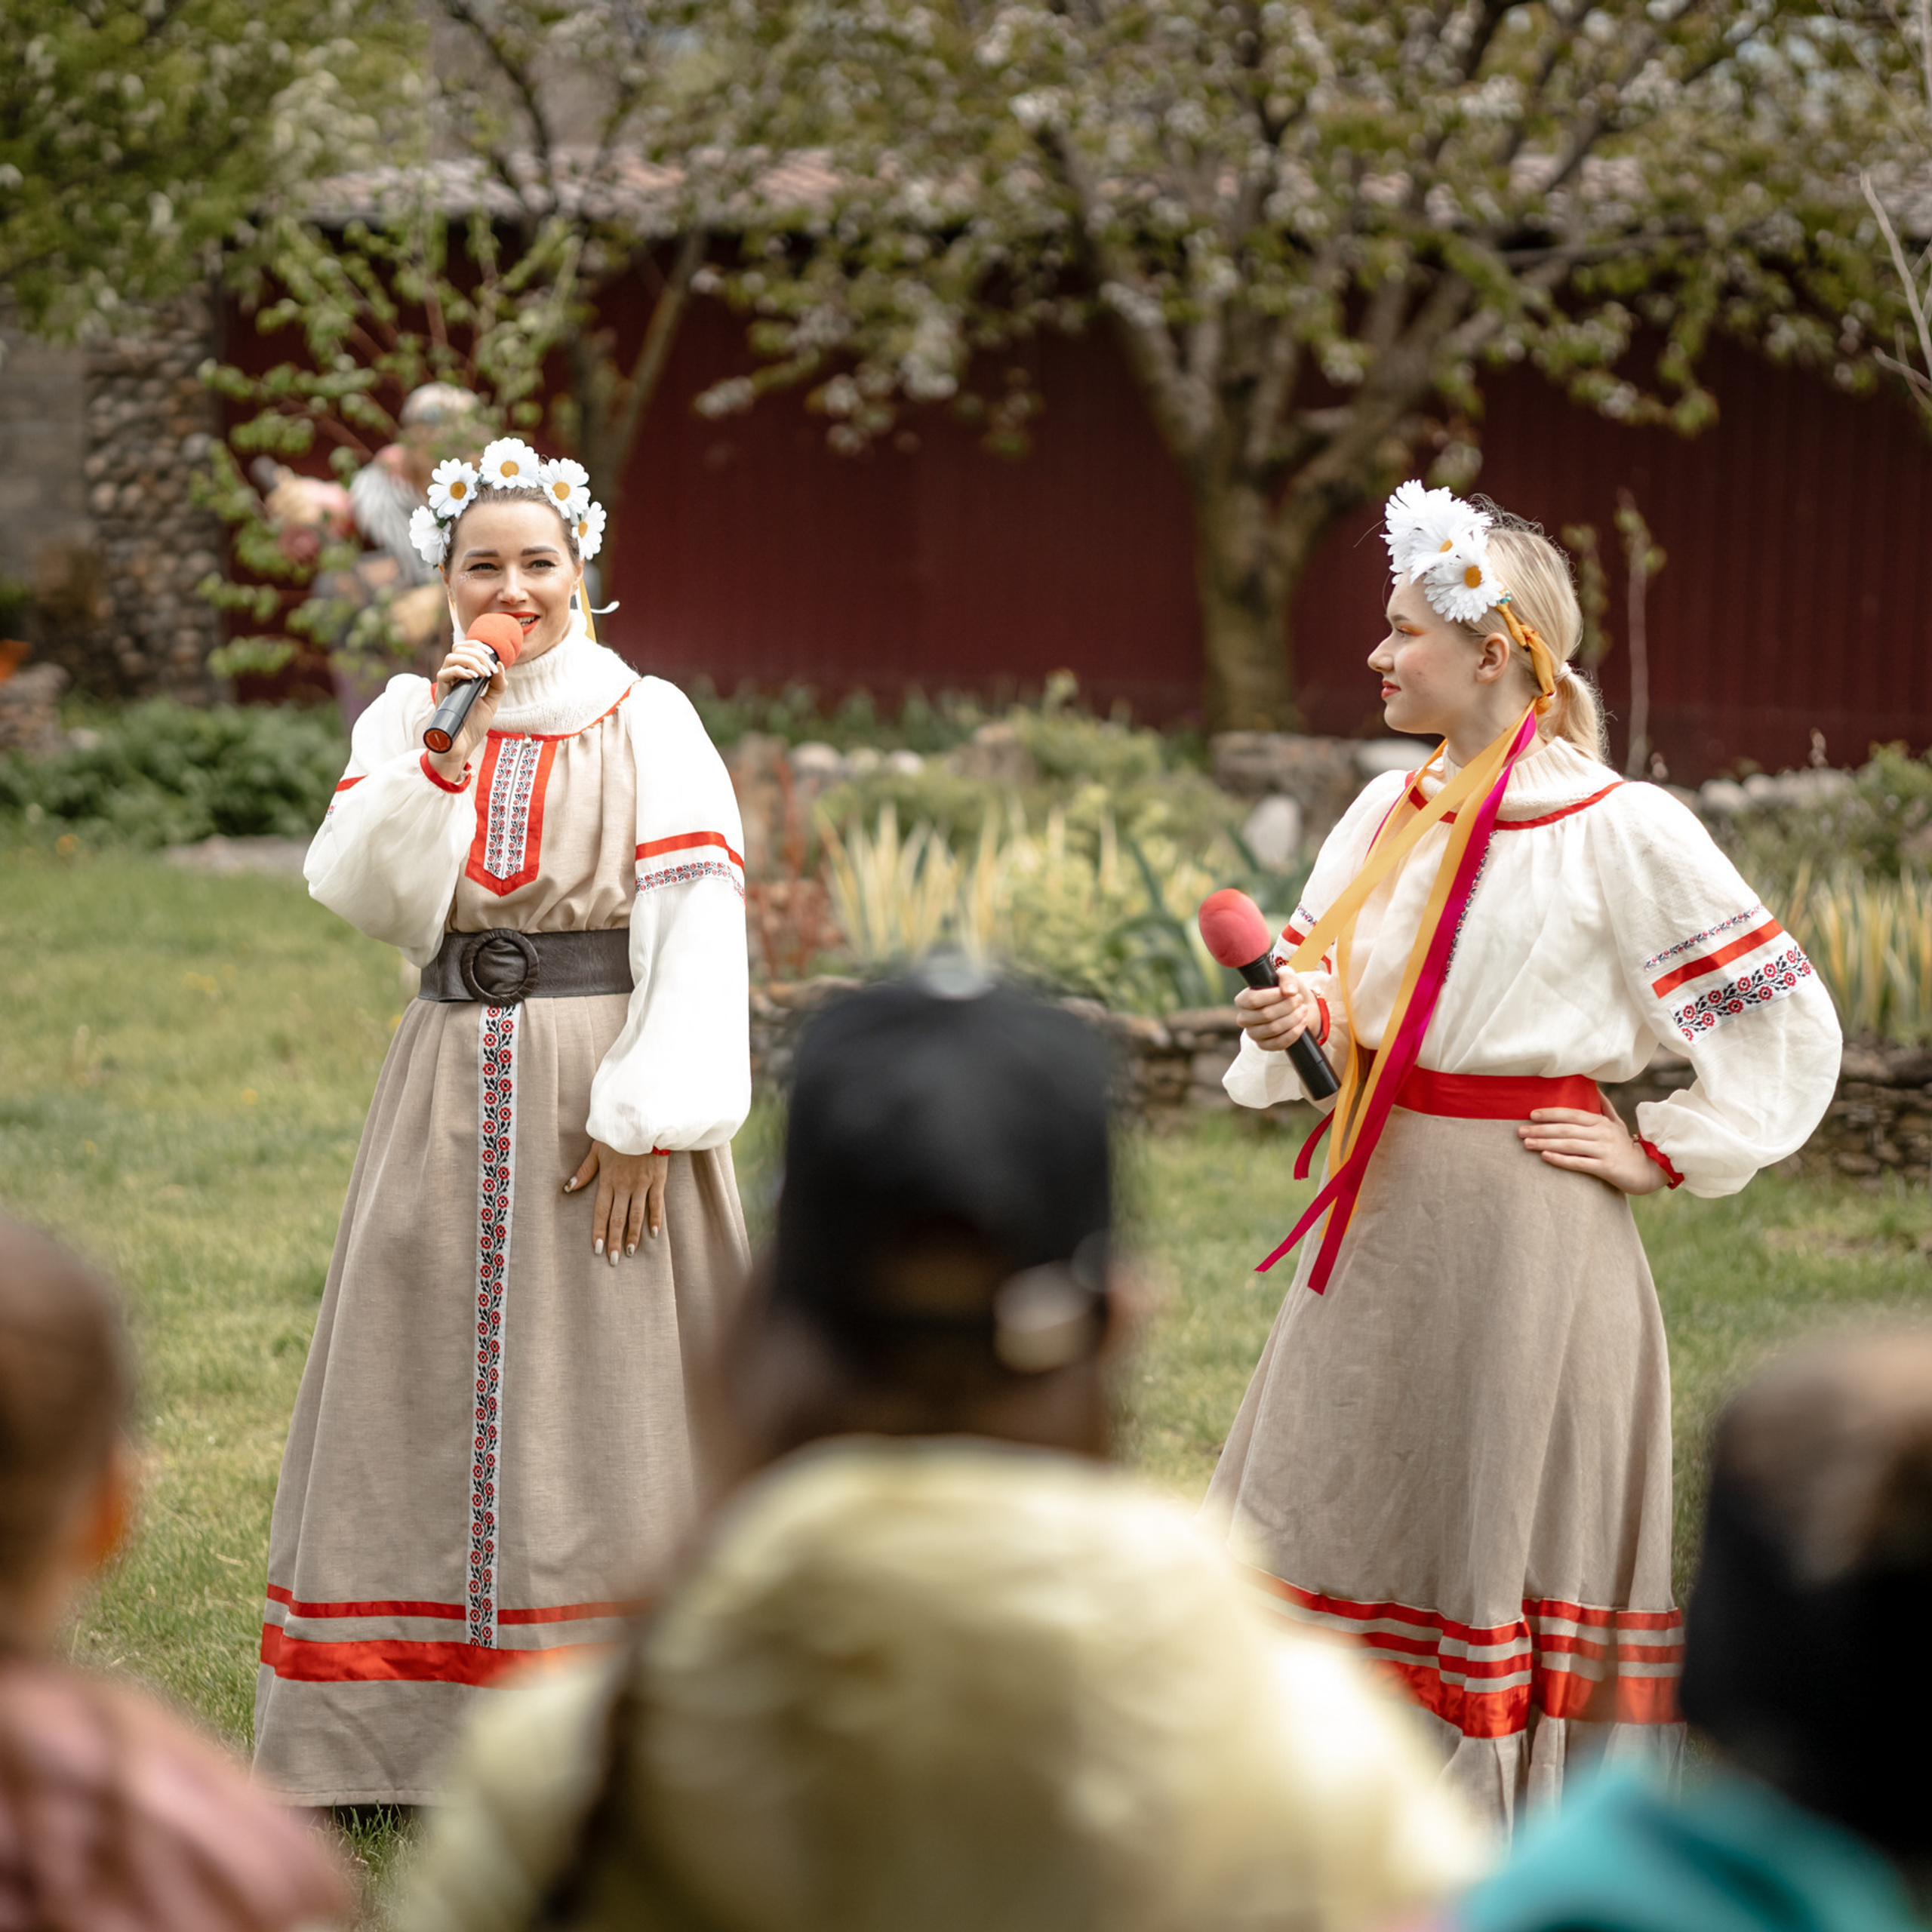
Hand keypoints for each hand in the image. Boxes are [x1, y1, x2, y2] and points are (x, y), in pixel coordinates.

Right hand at [427, 636, 506, 780]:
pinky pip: (444, 674)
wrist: (463, 746)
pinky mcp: (441, 695)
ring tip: (483, 673)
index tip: (492, 652)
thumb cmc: (474, 726)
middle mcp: (452, 678)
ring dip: (470, 660)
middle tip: (489, 667)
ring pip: (450, 658)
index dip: (477, 645)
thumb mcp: (491, 703)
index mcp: (463, 676)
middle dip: (476, 652)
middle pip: (457, 649)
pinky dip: (459, 671)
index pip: (465, 649)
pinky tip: (472, 678)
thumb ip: (498, 685)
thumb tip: (500, 665)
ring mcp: (445, 685)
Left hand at [564, 1142, 668, 1265]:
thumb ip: (584, 1171)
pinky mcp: (657, 1180)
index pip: (601, 1211)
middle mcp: (624, 1186)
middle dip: (615, 1240)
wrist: (644, 1121)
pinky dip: (656, 1219)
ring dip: (634, 1235)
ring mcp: (642, 1184)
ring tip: (631, 1252)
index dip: (599, 1231)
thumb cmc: (619, 1134)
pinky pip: (657, 1203)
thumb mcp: (597, 1149)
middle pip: (618, 1218)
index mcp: (608, 1180)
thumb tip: (568, 1188)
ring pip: (637, 1215)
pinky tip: (654, 1234)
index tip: (597, 1248)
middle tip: (614, 1260)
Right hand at [1234, 966, 1320, 1052]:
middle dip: (1288, 1006)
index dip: (1273, 996)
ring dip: (1293, 1018)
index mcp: (1243, 1000)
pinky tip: (1302, 1022)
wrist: (1299, 1007)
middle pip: (1266, 1015)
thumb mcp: (1286, 976)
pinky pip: (1279, 1043)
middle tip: (1299, 999)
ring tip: (1303, 1009)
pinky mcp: (1264, 1046)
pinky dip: (1295, 1032)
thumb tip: (1289, 992)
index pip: (1252, 1000)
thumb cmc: (1287, 990)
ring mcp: (1253, 1033)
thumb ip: (1286, 977)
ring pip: (1274, 1028)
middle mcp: (1244, 1018)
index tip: (1289, 992)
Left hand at [1518, 1107, 1665, 1194]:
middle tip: (1519, 1131)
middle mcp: (1602, 1134)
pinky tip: (1545, 1157)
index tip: (1531, 1114)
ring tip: (1526, 1143)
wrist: (1647, 1170)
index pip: (1572, 1114)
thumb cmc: (1626, 1146)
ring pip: (1569, 1145)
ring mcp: (1604, 1150)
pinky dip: (1561, 1159)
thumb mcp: (1617, 1124)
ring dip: (1545, 1144)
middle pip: (1566, 1129)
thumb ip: (1604, 1107)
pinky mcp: (1606, 1167)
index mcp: (1601, 1122)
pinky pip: (1579, 1163)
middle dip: (1541, 1129)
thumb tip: (1594, 1088)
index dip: (1551, 1113)